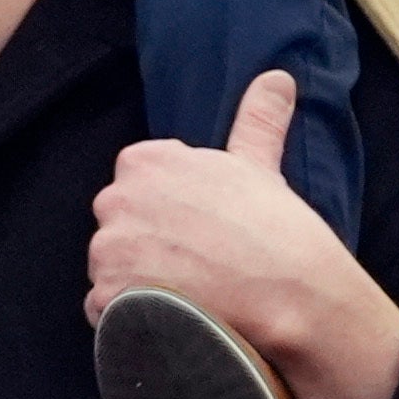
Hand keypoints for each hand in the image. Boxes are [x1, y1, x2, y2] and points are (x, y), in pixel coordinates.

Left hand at [89, 74, 398, 398]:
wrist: (291, 298)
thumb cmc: (278, 231)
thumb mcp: (263, 166)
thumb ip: (257, 119)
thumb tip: (277, 78)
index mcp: (146, 161)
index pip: (139, 186)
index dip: (173, 213)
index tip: (204, 230)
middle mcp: (117, 200)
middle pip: (121, 226)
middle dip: (150, 246)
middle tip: (201, 265)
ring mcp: (109, 251)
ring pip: (113, 269)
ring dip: (142, 284)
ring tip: (191, 294)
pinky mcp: (109, 299)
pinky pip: (107, 312)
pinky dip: (133, 320)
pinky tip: (174, 318)